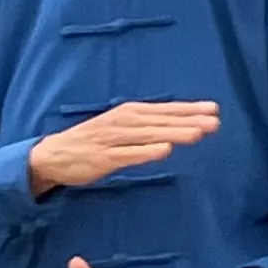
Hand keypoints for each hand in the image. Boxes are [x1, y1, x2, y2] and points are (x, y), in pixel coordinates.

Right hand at [28, 100, 218, 193]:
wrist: (53, 154)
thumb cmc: (94, 141)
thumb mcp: (122, 127)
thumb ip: (149, 126)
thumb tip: (182, 124)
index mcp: (129, 113)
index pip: (164, 109)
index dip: (189, 109)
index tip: (214, 109)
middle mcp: (123, 122)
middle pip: (160, 120)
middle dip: (188, 120)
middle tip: (214, 122)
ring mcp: (112, 139)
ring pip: (148, 135)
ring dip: (173, 133)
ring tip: (197, 134)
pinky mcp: (103, 158)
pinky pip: (128, 154)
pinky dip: (146, 151)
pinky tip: (165, 150)